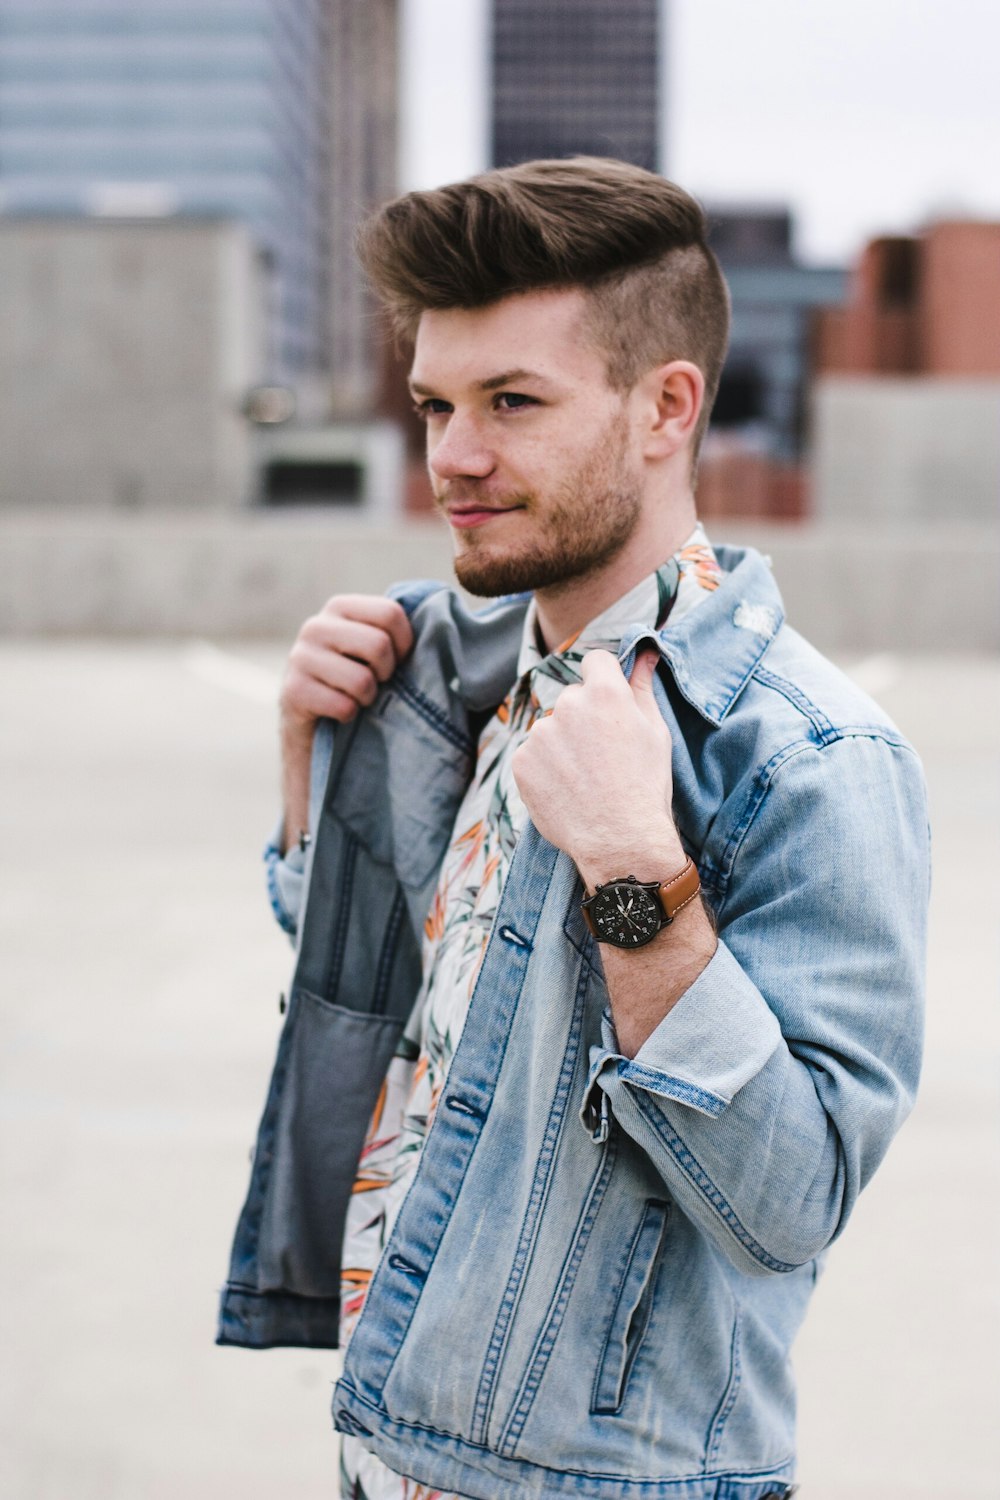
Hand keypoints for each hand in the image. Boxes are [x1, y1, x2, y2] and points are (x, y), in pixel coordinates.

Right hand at [280, 594, 413, 736]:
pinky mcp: (293, 691)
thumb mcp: (371, 648)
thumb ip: (393, 630)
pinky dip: (349, 715)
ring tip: (357, 697)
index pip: (391, 613)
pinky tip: (338, 711)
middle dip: (386, 673)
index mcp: (340, 607)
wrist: (312, 723)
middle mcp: (315, 626)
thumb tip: (437, 622)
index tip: (397, 660)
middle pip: (379, 645)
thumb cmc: (354, 679)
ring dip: (368, 697)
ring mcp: (300, 658)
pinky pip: (344, 706)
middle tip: (376, 681)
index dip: (404, 643)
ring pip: (362, 680)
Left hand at [511, 648, 682, 884]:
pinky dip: (545, 768)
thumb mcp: (655, 732)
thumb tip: (646, 653)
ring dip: (562, 744)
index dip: (604, 680)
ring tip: (584, 778)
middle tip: (602, 755)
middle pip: (572, 698)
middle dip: (584, 718)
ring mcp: (540, 733)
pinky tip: (566, 789)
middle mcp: (567, 705)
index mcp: (604, 692)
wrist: (619, 839)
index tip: (609, 703)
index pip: (595, 662)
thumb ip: (642, 687)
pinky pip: (533, 754)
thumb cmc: (645, 786)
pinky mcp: (522, 760)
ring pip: (551, 728)